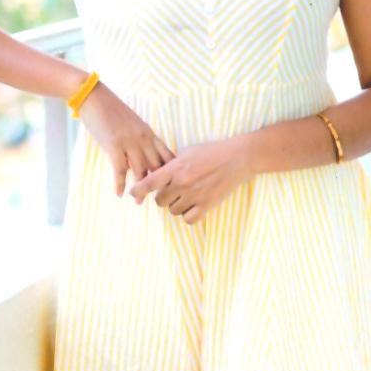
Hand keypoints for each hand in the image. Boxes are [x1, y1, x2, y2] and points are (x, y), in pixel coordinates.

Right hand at [77, 80, 176, 195]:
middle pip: (157, 166)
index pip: (167, 155)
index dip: (171, 171)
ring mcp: (129, 143)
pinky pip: (119, 170)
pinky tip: (119, 194)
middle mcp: (143, 139)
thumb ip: (140, 139)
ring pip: (140, 171)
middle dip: (159, 184)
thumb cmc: (112, 110)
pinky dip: (119, 184)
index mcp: (149, 133)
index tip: (172, 185)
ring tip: (139, 202)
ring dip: (140, 189)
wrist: (94, 96)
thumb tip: (141, 156)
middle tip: (159, 199)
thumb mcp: (133, 124)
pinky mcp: (114, 146)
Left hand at [127, 136, 253, 225]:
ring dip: (176, 206)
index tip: (132, 193)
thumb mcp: (187, 151)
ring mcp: (195, 195)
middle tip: (171, 192)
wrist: (237, 158)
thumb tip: (157, 173)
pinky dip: (188, 215)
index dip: (137, 190)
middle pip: (160, 201)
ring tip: (186, 196)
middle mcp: (182, 183)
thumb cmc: (212, 152)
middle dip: (162, 197)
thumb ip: (171, 163)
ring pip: (173, 210)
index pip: (149, 183)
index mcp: (176, 168)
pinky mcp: (207, 205)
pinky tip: (193, 207)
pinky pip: (188, 219)